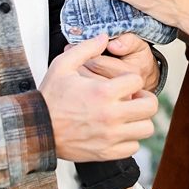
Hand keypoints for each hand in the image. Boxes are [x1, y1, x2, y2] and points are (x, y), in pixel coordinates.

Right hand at [41, 34, 157, 162]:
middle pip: (150, 106)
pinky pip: (134, 146)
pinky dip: (129, 139)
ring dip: (139, 120)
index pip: (137, 80)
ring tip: (127, 115)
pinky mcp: (107, 152)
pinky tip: (117, 130)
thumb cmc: (50, 97)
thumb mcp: (62, 66)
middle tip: (132, 97)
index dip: (131, 78)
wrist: (38, 129)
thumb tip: (104, 37)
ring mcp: (111, 136)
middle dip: (144, 98)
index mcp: (103, 92)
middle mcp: (111, 115)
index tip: (123, 82)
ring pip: (146, 128)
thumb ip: (86, 49)